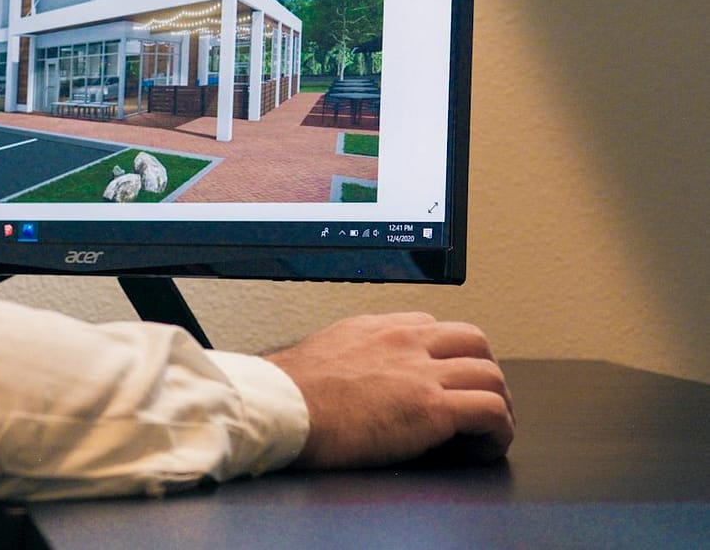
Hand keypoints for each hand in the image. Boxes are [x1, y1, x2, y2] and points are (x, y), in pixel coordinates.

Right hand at [263, 312, 513, 468]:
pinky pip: (491, 411)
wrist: (278, 407)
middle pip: (473, 341)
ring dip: (496, 404)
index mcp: (374, 328)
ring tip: (484, 431)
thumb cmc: (285, 392)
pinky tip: (482, 448)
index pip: (432, 327)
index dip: (447, 356)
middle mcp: (403, 341)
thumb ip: (347, 357)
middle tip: (476, 401)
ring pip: (491, 374)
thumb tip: (352, 380)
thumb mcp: (319, 355)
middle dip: (482, 371)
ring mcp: (420, 371)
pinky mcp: (431, 408)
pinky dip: (497, 431)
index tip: (443, 381)